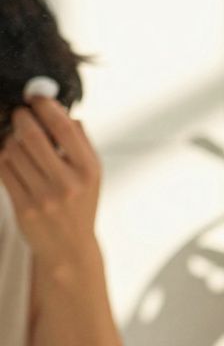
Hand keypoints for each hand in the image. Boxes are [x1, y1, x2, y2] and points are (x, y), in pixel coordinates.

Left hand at [0, 94, 102, 266]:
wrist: (69, 248)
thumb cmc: (80, 206)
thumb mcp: (92, 176)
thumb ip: (82, 144)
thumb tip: (67, 113)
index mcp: (88, 170)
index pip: (64, 128)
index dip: (46, 107)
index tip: (37, 97)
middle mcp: (68, 183)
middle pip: (33, 136)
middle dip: (21, 118)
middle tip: (20, 114)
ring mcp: (44, 196)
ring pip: (13, 151)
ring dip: (10, 140)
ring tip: (17, 142)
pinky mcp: (24, 207)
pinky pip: (4, 170)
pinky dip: (3, 159)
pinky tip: (11, 159)